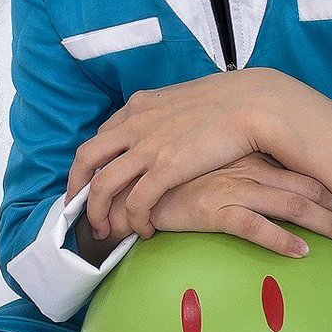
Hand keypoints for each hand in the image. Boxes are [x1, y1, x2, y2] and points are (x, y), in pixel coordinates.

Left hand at [65, 70, 271, 240]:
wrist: (253, 103)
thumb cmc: (228, 103)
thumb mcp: (183, 101)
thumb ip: (165, 116)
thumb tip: (163, 128)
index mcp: (140, 106)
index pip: (100, 137)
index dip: (91, 164)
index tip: (91, 181)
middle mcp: (135, 124)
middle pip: (86, 158)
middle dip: (78, 188)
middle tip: (80, 209)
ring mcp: (147, 146)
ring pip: (102, 185)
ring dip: (98, 212)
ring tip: (106, 230)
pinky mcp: (166, 168)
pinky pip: (135, 202)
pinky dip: (134, 220)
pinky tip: (144, 230)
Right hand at [95, 152, 331, 258]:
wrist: (134, 189)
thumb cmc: (175, 183)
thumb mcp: (213, 169)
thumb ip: (240, 171)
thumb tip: (269, 188)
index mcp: (247, 156)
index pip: (298, 169)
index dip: (328, 185)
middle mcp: (244, 168)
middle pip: (303, 186)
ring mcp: (231, 187)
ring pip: (289, 204)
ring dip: (324, 223)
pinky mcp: (213, 208)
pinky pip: (254, 225)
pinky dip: (280, 239)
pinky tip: (301, 252)